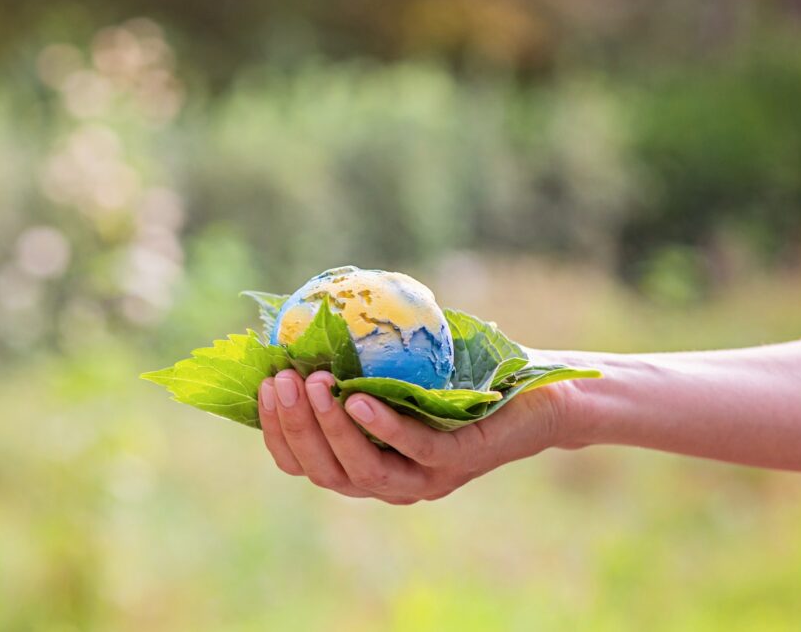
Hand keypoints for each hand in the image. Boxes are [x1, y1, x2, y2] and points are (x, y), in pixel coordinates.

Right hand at [257, 369, 583, 503]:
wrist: (540, 392)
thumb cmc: (462, 376)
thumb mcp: (397, 368)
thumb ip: (352, 360)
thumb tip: (297, 317)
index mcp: (368, 466)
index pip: (304, 464)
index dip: (277, 433)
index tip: (261, 388)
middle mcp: (391, 483)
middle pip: (325, 471)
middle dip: (295, 426)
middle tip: (279, 379)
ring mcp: (426, 478)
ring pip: (361, 469)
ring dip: (329, 426)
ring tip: (311, 382)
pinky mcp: (459, 461)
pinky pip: (412, 448)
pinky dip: (380, 426)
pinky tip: (357, 398)